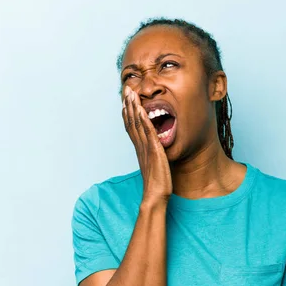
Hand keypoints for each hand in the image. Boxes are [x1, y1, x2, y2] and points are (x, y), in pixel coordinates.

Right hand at [122, 86, 172, 204]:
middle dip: (128, 105)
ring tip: (131, 94)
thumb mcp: (155, 165)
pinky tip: (141, 108)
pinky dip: (143, 119)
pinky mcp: (153, 150)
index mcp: (140, 149)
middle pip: (131, 122)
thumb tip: (157, 150)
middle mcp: (140, 146)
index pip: (132, 127)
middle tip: (127, 90)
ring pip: (137, 124)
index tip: (127, 101)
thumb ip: (154, 155)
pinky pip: (147, 131)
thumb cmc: (158, 183)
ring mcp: (145, 147)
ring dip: (133, 107)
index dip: (128, 113)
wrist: (156, 195)